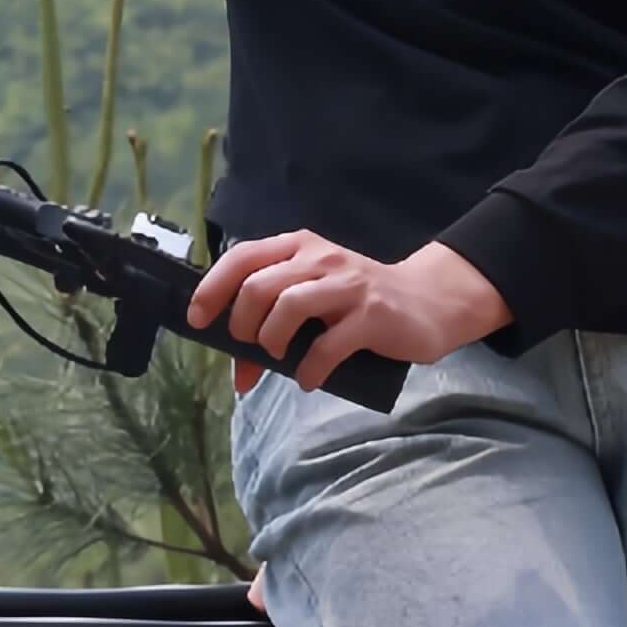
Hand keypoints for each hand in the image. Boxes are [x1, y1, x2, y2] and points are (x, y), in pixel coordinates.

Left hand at [187, 230, 507, 393]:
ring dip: (271, 341)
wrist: (429, 301)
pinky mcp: (371, 315)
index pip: (242, 257)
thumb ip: (277, 321)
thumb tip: (239, 369)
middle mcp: (320, 259)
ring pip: (288, 307)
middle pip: (258, 286)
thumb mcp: (316, 298)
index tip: (198, 318)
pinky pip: (326, 345)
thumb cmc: (359, 303)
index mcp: (299, 247)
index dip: (212, 288)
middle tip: (249, 345)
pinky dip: (308, 369)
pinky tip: (308, 379)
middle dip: (241, 323)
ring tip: (278, 358)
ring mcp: (347, 285)